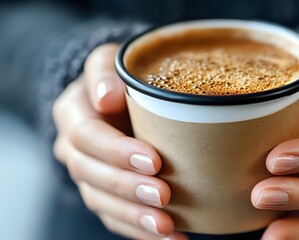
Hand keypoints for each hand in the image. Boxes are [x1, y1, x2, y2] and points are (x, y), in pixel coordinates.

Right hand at [53, 44, 186, 239]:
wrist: (115, 98)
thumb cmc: (118, 78)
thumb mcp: (109, 61)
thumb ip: (104, 72)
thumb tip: (107, 97)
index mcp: (73, 115)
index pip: (88, 137)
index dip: (117, 151)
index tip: (154, 160)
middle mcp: (75, 149)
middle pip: (92, 175)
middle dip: (129, 188)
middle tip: (164, 195)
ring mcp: (89, 175)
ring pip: (102, 203)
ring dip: (135, 217)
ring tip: (166, 226)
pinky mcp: (105, 194)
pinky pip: (115, 218)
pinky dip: (140, 231)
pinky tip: (169, 238)